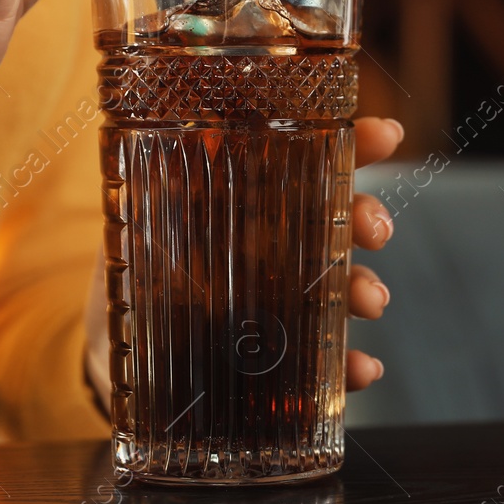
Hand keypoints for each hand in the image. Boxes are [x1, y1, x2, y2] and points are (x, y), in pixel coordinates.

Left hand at [81, 116, 404, 398]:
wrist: (116, 347)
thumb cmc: (134, 269)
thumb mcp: (135, 221)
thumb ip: (148, 188)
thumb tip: (147, 144)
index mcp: (254, 196)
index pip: (314, 156)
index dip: (355, 142)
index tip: (386, 135)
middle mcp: (282, 242)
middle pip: (341, 217)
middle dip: (368, 217)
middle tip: (375, 230)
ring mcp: (289, 297)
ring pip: (344, 284)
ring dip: (365, 288)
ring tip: (370, 301)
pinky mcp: (286, 352)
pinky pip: (328, 358)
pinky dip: (352, 365)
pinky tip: (363, 368)